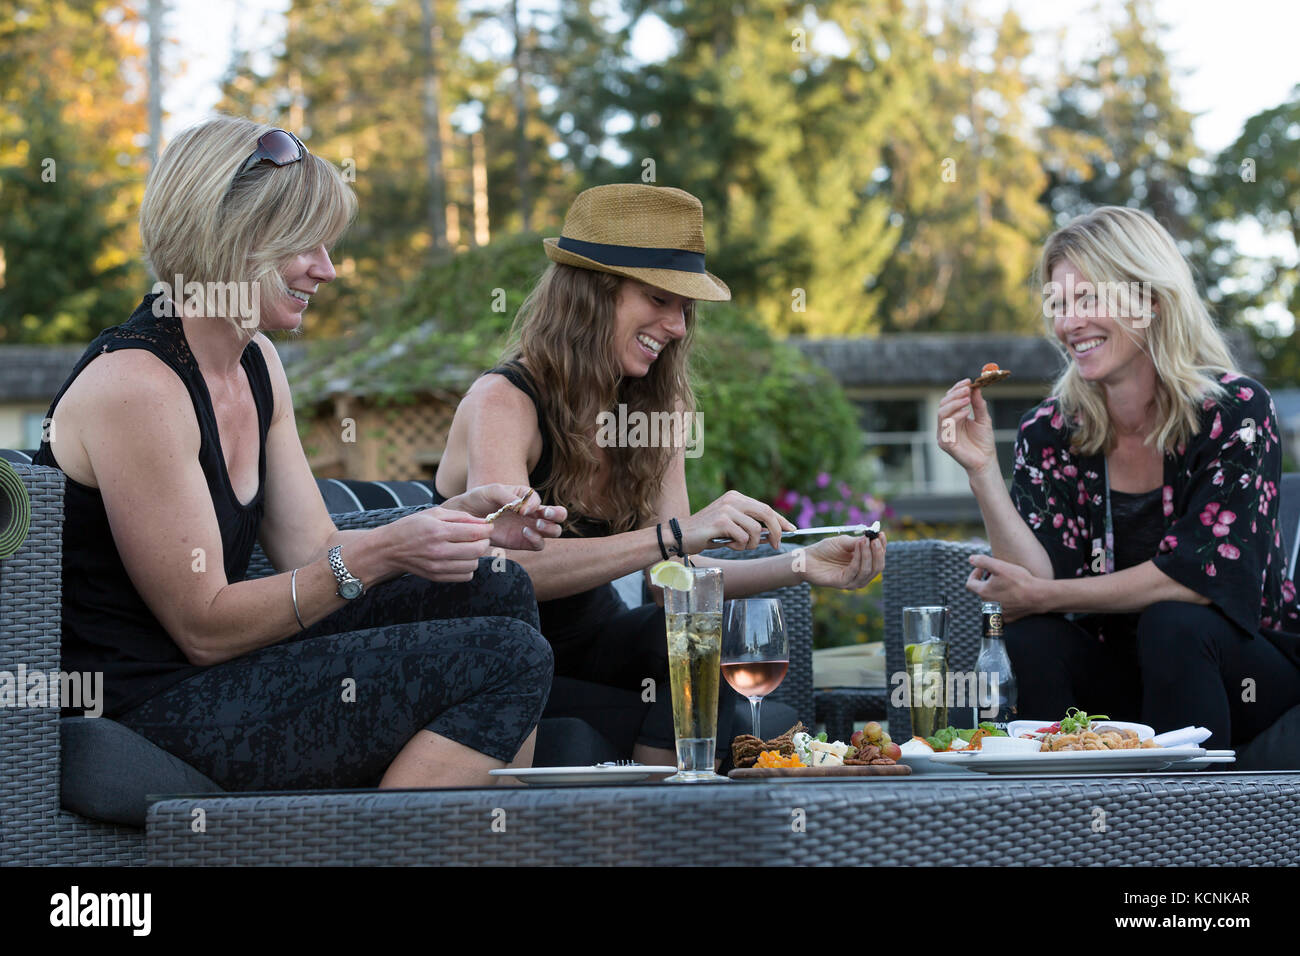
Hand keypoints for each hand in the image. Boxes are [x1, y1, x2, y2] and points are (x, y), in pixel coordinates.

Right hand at [384, 506, 495, 581]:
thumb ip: (461, 517)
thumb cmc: (412, 526)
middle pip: (478, 550)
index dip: (487, 529)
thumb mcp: (434, 513)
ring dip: (476, 555)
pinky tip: (460, 558)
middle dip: (484, 542)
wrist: (389, 548)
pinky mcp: (437, 577)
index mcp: (438, 531)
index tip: (488, 527)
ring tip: (467, 547)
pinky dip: (468, 567)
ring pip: (474, 564)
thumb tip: (484, 522)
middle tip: (480, 537)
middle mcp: (439, 551)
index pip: (474, 533)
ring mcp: (438, 566)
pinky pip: (465, 576)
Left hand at [442, 484, 566, 550]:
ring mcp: (530, 528)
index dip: (535, 505)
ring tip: (536, 525)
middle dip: (557, 514)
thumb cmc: (479, 499)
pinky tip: (524, 533)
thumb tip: (525, 509)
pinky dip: (537, 539)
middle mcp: (533, 513)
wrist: (467, 517)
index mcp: (527, 497)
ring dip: (550, 528)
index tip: (521, 509)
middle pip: (559, 515)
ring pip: (554, 531)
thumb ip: (509, 497)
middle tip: (545, 515)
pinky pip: (539, 544)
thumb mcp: (492, 491)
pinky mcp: (524, 542)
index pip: (540, 500)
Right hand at [679, 490, 796, 552]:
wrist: (681, 536)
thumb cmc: (707, 533)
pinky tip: (727, 545)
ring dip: (751, 544)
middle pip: (766, 513)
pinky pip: (743, 538)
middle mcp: (733, 499)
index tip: (791, 529)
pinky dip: (739, 546)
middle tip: (776, 545)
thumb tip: (772, 534)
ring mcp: (727, 509)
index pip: (765, 507)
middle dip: (775, 531)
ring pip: (755, 530)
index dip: (780, 520)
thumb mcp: (731, 526)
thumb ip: (749, 526)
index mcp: (736, 497)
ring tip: (737, 546)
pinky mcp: (721, 521)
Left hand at [799, 532, 886, 589]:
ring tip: (865, 540)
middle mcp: (860, 575)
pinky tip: (858, 546)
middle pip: (877, 567)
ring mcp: (851, 581)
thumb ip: (857, 541)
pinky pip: (855, 571)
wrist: (806, 558)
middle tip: (875, 539)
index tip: (881, 534)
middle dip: (878, 552)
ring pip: (868, 571)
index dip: (882, 546)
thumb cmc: (824, 550)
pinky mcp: (842, 583)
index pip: (878, 558)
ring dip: (869, 554)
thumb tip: (872, 537)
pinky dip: (858, 558)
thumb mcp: (843, 542)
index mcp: (862, 564)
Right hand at [936, 379, 997, 477]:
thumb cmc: (984, 442)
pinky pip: (946, 426)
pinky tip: (966, 413)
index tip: (968, 381)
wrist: (986, 461)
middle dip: (954, 395)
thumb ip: (978, 405)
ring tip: (967, 400)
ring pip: (941, 413)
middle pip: (942, 404)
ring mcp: (943, 435)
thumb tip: (976, 388)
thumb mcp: (984, 419)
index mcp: (953, 418)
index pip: (949, 400)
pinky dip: (955, 417)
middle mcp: (945, 425)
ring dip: (954, 404)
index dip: (956, 389)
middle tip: (967, 389)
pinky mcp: (945, 444)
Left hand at [964, 554, 1048, 620]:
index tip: (983, 569)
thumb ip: (983, 561)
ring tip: (1005, 584)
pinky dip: (1003, 603)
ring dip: (994, 592)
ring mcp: (998, 613)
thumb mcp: (1000, 566)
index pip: (970, 583)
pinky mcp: (1008, 618)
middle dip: (986, 582)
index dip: (974, 573)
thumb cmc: (1019, 581)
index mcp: (983, 592)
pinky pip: (1001, 610)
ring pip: (991, 601)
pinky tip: (1011, 596)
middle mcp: (988, 605)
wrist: (1038, 596)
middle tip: (997, 575)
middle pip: (981, 591)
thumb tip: (971, 559)